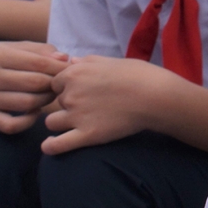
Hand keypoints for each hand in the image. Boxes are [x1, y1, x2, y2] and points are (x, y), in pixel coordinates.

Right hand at [0, 42, 66, 132]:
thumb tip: (64, 58)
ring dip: (46, 101)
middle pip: (35, 83)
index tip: (70, 70)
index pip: (39, 63)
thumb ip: (40, 51)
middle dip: (54, 84)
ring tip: (49, 95)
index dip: (60, 68)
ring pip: (27, 104)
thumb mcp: (14, 47)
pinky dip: (28, 121)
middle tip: (61, 84)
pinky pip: (11, 125)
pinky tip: (34, 111)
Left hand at [42, 57, 172, 154]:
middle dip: (68, 104)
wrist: (157, 97)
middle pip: (55, 102)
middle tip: (90, 106)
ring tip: (76, 124)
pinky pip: (57, 145)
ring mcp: (76, 116)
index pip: (55, 83)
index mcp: (74, 74)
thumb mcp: (112, 61)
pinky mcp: (87, 135)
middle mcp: (70, 94)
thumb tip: (72, 61)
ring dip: (61, 123)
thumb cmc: (139, 75)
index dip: (67, 87)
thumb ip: (88, 61)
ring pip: (51, 122)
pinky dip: (51, 147)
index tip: (83, 92)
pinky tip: (51, 146)